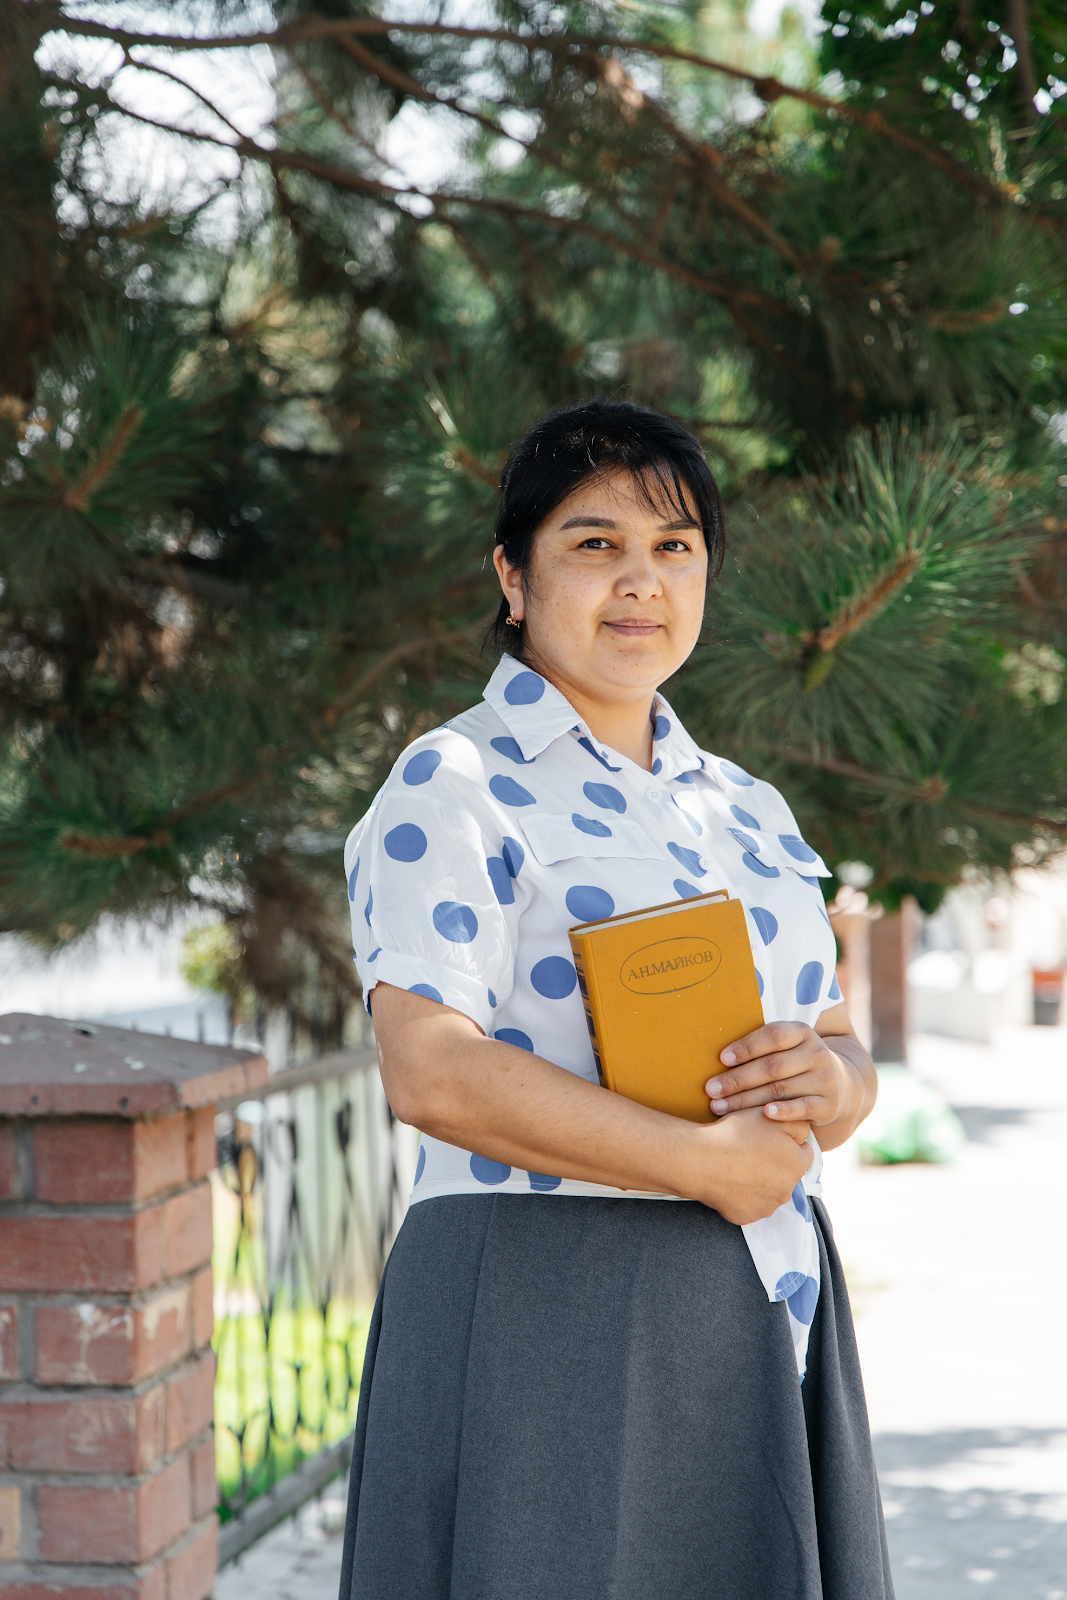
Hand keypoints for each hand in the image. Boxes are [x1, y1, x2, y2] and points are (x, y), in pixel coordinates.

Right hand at [691, 1107, 812, 1224]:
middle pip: (786, 1175)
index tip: (772, 1137)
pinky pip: (749, 1204)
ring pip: (769, 1192)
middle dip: (776, 1164)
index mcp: (797, 1165)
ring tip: (739, 1165)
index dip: (790, 1142)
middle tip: (753, 1150)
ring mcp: (766, 1207)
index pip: (805, 1152)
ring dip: (760, 1181)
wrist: (700, 1160)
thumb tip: (804, 1133)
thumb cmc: (735, 1134)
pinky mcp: (746, 1217)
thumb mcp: (769, 1116)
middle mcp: (787, 1191)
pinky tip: (730, 1180)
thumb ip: (795, 1123)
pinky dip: (743, 1195)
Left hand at [705, 1020, 856, 1127]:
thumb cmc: (795, 1063)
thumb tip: (717, 1054)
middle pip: (772, 1066)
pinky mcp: (829, 1104)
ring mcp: (825, 1079)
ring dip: (746, 1100)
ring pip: (780, 1089)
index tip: (722, 1058)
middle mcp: (817, 1053)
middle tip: (710, 1089)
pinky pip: (803, 1108)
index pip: (773, 1036)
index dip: (747, 1046)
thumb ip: (761, 1045)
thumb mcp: (787, 1046)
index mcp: (803, 1032)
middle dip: (737, 1079)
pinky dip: (784, 1111)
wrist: (841, 1085)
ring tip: (719, 1106)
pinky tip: (764, 1114)